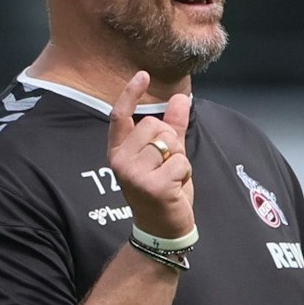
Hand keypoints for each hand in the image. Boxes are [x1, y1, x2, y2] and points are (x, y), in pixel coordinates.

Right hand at [106, 71, 196, 239]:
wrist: (162, 229)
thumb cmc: (162, 191)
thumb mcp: (166, 156)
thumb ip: (172, 128)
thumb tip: (181, 98)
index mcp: (119, 152)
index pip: (120, 116)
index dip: (130, 93)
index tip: (142, 75)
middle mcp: (120, 161)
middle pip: (154, 125)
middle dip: (171, 141)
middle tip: (167, 166)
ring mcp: (133, 174)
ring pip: (169, 143)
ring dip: (179, 159)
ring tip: (171, 178)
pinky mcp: (152, 186)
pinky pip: (180, 161)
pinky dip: (185, 172)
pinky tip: (175, 188)